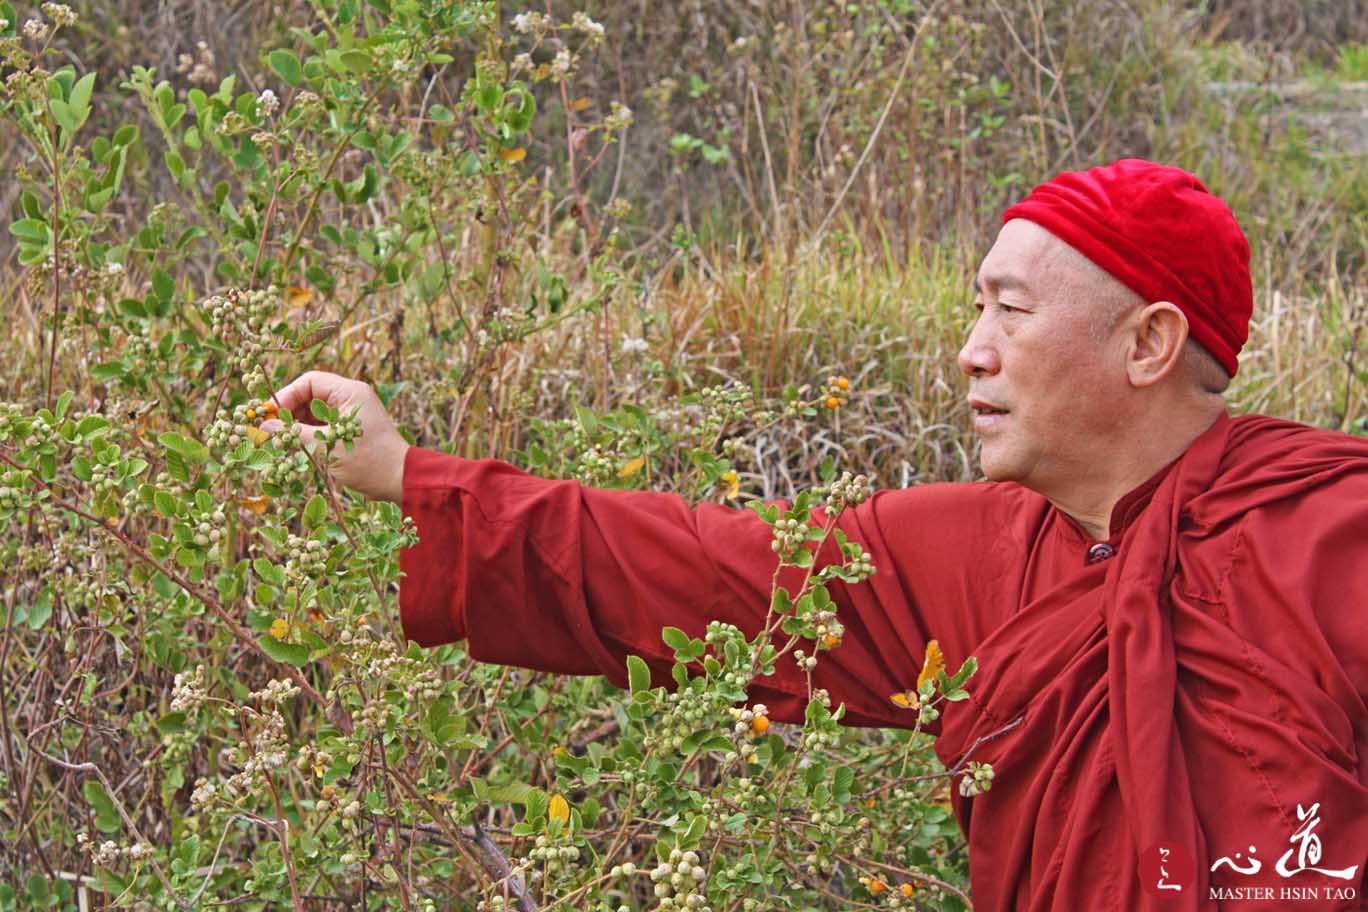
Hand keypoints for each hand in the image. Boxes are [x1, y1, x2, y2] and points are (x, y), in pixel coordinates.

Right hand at [259, 370, 409, 502]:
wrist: (400, 479)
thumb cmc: (367, 461)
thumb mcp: (326, 446)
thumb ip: (294, 433)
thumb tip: (265, 425)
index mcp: (350, 392)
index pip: (309, 382)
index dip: (287, 396)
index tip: (271, 415)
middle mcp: (352, 397)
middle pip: (311, 395)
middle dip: (291, 411)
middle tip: (273, 430)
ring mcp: (352, 412)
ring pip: (316, 411)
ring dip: (299, 424)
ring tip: (284, 441)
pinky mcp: (351, 428)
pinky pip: (325, 423)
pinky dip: (311, 432)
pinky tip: (298, 446)